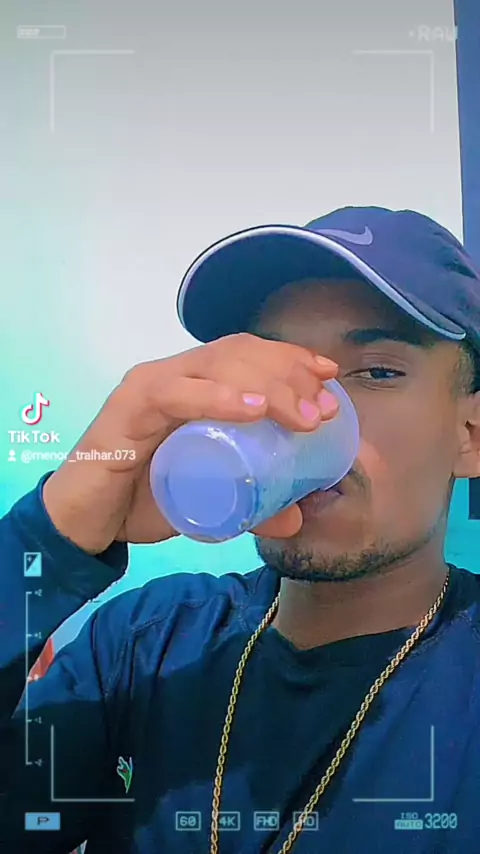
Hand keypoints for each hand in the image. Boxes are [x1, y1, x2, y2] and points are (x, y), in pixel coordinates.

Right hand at [42, 333, 338, 552]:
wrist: (87, 522)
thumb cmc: (144, 500)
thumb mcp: (209, 500)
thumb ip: (251, 506)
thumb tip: (296, 516)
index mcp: (196, 386)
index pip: (248, 352)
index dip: (291, 357)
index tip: (330, 374)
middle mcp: (175, 375)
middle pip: (240, 352)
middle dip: (290, 373)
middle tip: (323, 409)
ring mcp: (151, 387)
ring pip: (215, 365)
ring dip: (267, 385)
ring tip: (302, 416)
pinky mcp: (127, 409)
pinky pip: (174, 393)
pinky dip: (216, 397)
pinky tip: (252, 408)